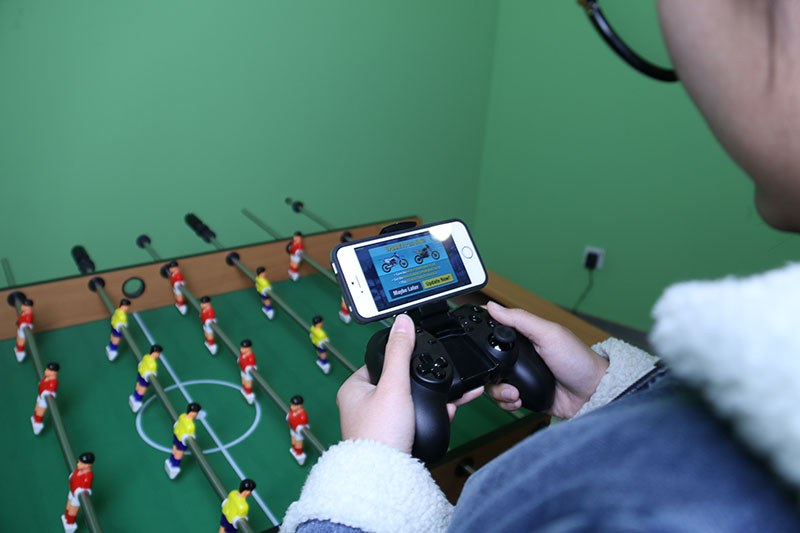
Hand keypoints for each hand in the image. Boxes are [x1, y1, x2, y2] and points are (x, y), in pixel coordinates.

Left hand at [337, 314, 483, 453]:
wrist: (384, 478)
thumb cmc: (379, 435)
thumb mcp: (393, 385)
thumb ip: (400, 352)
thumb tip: (402, 321)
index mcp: (353, 388)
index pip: (380, 361)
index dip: (402, 357)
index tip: (421, 355)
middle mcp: (361, 405)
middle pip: (398, 381)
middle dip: (423, 380)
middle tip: (441, 377)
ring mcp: (377, 422)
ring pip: (410, 400)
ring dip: (431, 398)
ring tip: (451, 394)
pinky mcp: (392, 437)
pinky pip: (415, 418)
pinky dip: (432, 414)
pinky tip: (448, 411)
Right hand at [485, 302, 608, 418]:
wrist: (591, 394)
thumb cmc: (577, 360)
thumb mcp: (548, 334)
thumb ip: (520, 320)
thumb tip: (493, 306)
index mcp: (524, 337)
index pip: (494, 333)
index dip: (481, 338)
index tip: (473, 344)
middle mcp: (520, 357)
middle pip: (489, 362)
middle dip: (490, 374)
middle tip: (499, 378)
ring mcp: (521, 377)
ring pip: (493, 384)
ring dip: (499, 391)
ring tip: (514, 393)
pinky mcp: (524, 395)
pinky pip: (504, 400)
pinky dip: (507, 402)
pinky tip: (518, 399)